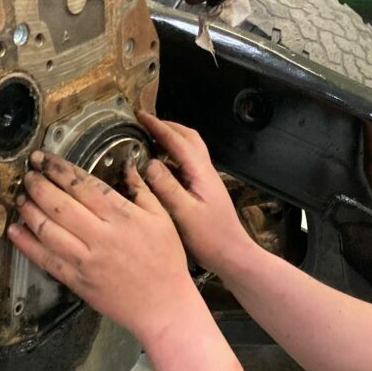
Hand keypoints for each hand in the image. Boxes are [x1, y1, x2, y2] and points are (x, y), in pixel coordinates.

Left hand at [7, 150, 198, 344]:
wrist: (163, 306)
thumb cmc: (166, 262)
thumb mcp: (163, 220)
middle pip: (58, 203)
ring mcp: (85, 260)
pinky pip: (44, 258)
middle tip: (29, 174)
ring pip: (46, 228)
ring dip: (28, 209)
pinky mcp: (76, 280)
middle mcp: (101, 236)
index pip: (82, 184)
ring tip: (22, 197)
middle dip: (38, 184)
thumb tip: (127, 165)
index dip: (58, 168)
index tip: (44, 158)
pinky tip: (15, 230)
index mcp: (122, 217)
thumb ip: (143, 191)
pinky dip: (25, 243)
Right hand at [137, 112, 253, 274]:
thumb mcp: (184, 213)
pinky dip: (172, 158)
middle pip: (189, 139)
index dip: (158, 126)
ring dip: (172, 140)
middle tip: (145, 123)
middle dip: (168, 127)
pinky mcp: (204, 192)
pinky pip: (187, 166)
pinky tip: (159, 167)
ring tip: (150, 139)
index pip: (177, 141)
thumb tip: (149, 162)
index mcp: (201, 173)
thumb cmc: (210, 238)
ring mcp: (206, 182)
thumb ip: (167, 187)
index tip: (139, 115)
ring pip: (190, 151)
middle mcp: (206, 172)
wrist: (232, 255)